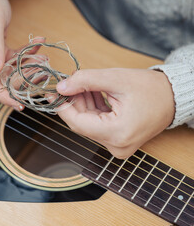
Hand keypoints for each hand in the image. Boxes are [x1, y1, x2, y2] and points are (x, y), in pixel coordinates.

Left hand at [56, 68, 174, 158]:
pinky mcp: (117, 141)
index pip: (76, 122)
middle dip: (73, 101)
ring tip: (84, 84)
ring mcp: (117, 146)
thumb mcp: (115, 79)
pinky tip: (92, 93)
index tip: (51, 93)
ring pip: (88, 123)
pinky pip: (97, 125)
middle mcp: (116, 146)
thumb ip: (85, 81)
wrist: (174, 98)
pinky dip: (92, 109)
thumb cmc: (151, 89)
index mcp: (117, 134)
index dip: (61, 106)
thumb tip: (60, 87)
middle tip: (68, 82)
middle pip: (81, 123)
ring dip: (82, 103)